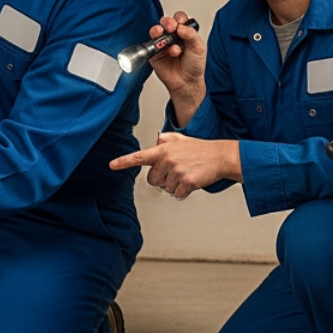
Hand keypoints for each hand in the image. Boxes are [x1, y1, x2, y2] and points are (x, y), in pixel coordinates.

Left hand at [108, 133, 239, 199]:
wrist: (220, 156)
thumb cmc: (201, 149)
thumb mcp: (182, 139)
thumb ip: (167, 139)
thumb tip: (158, 138)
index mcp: (163, 150)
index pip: (139, 157)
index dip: (124, 162)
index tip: (112, 165)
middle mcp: (167, 160)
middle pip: (153, 180)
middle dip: (163, 179)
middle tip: (176, 172)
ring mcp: (176, 171)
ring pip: (166, 188)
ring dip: (176, 185)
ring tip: (187, 173)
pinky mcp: (186, 182)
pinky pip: (178, 194)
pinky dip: (184, 191)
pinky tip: (192, 181)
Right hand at [147, 12, 206, 122]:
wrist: (186, 83)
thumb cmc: (194, 66)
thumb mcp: (199, 48)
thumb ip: (191, 35)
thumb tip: (181, 26)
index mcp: (184, 32)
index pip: (180, 19)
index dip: (179, 18)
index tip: (181, 22)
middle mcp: (173, 36)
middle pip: (167, 22)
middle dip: (168, 22)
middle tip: (172, 27)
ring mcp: (163, 43)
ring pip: (157, 30)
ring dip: (160, 30)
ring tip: (165, 36)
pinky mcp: (154, 52)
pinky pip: (151, 43)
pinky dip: (157, 43)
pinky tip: (166, 49)